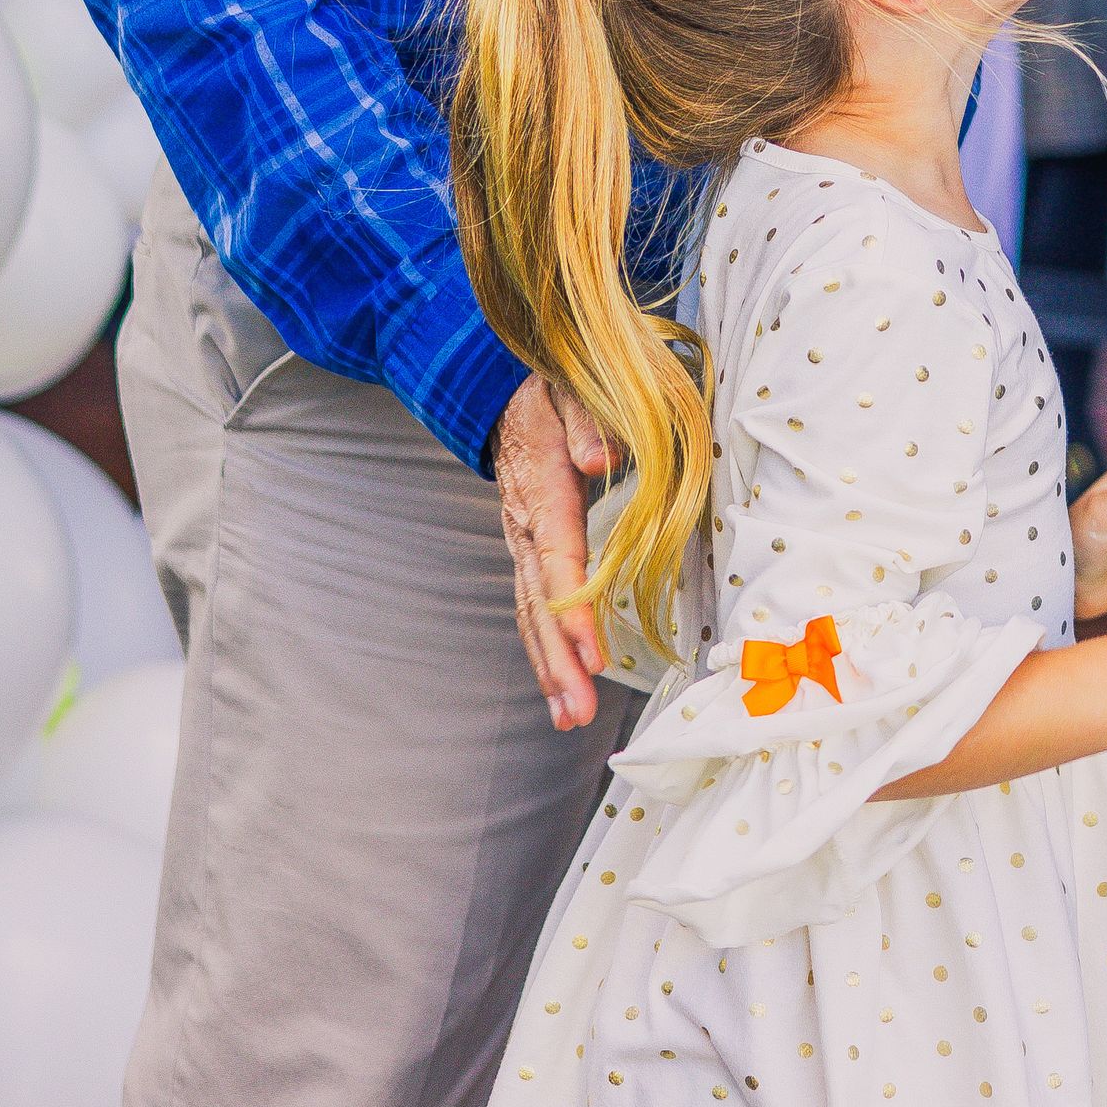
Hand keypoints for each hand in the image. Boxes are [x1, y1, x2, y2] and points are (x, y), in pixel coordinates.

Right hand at [493, 376, 615, 731]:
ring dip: (549, 668)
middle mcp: (525, 526)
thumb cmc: (551, 388)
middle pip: (539, 603)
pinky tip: (558, 689)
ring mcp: (520, 542)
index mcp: (543, 490)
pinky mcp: (526, 551)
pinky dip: (543, 651)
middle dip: (559, 661)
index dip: (574, 610)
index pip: (558, 561)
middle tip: (578, 712)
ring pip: (530, 614)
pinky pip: (530, 607)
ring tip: (570, 718)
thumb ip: (590, 420)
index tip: (592, 654)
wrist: (502, 389)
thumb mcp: (571, 388)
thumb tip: (605, 459)